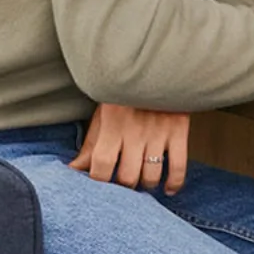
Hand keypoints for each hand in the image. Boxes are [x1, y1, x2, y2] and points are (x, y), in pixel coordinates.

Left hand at [72, 103, 190, 193]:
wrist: (157, 64)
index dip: (99, 181)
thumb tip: (74, 169)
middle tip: (123, 183)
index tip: (100, 183)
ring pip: (151, 176)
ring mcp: (158, 133)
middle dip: (124, 187)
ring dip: (146, 185)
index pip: (102, 166)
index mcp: (112, 125)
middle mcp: (135, 132)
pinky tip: (167, 188)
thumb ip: (90, 145)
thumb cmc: (125, 92)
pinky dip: (174, 183)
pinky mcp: (179, 131)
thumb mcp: (102, 114)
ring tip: (142, 181)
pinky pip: (178, 166)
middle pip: (128, 177)